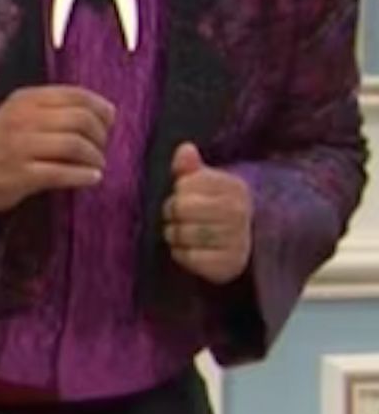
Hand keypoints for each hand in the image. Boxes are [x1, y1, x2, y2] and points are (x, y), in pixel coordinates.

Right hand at [0, 86, 115, 211]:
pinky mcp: (20, 175)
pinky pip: (63, 173)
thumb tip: (103, 113)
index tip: (109, 120)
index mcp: (24, 99)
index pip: (75, 94)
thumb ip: (51, 109)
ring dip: (95, 156)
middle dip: (100, 135)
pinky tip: (91, 178)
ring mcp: (19, 147)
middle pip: (80, 119)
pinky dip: (84, 175)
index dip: (100, 107)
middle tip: (102, 147)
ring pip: (74, 144)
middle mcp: (22, 119)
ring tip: (97, 164)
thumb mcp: (17, 115)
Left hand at [163, 143, 251, 283]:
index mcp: (234, 187)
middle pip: (180, 208)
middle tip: (178, 217)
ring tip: (183, 232)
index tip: (185, 195)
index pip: (186, 183)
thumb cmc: (213, 208)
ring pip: (181, 234)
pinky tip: (188, 249)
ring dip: (174, 234)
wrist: (242, 244)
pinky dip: (180, 254)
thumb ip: (190, 168)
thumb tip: (185, 149)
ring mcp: (237, 239)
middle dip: (172, 213)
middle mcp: (239, 212)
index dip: (178, 191)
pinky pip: (188, 257)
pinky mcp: (228, 264)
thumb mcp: (203, 184)